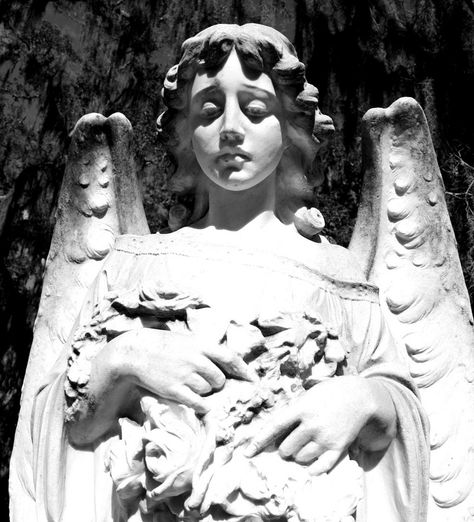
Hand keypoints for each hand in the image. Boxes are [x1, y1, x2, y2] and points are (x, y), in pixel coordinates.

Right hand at [112, 328, 254, 413]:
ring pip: (208, 390)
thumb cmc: (163, 345)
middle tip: (206, 380)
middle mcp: (195, 359)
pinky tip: (198, 402)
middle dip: (217, 383)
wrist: (135, 352)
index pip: (230, 357)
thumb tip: (226, 362)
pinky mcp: (174, 389)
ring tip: (190, 383)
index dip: (244, 370)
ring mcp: (184, 375)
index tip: (253, 380)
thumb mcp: (187, 340)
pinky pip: (197, 402)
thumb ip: (205, 349)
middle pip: (220, 379)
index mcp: (200, 344)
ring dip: (205, 391)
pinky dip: (201, 404)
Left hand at [244, 376, 395, 474]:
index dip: (259, 440)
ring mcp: (325, 437)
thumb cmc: (331, 392)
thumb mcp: (309, 393)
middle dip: (284, 447)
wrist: (361, 396)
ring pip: (300, 458)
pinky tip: (311, 461)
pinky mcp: (338, 448)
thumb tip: (275, 427)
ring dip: (298, 455)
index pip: (274, 426)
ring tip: (304, 444)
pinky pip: (319, 467)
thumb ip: (293, 409)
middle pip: (286, 448)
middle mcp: (312, 424)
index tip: (247, 452)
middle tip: (291, 439)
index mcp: (302, 407)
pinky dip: (312, 467)